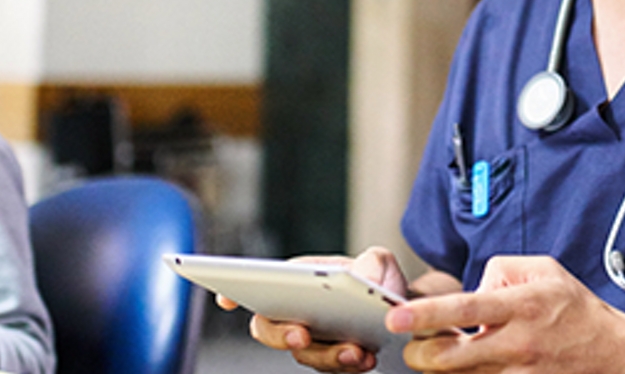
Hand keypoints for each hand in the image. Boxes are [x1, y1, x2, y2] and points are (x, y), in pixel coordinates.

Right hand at [217, 248, 409, 372]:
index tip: (225, 299)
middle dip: (280, 335)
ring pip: (303, 354)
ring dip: (327, 355)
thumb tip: (359, 279)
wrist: (399, 308)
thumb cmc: (378, 278)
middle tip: (302, 334)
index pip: (257, 284)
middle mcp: (295, 312)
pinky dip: (347, 366)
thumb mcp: (379, 261)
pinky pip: (330, 368)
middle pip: (268, 329)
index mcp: (297, 280)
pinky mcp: (330, 360)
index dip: (234, 291)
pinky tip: (366, 358)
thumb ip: (370, 263)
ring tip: (354, 351)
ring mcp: (311, 339)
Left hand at [390, 255, 624, 372]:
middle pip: (449, 359)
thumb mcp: (544, 270)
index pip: (466, 309)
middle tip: (414, 344)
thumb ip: (500, 269)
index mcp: (523, 307)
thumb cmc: (576, 310)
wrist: (615, 356)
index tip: (397, 317)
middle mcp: (518, 344)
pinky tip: (469, 364)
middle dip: (419, 354)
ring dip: (439, 369)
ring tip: (443, 353)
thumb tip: (471, 289)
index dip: (428, 315)